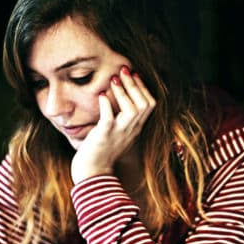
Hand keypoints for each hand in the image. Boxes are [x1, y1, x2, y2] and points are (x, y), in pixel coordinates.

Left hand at [70, 66, 155, 184]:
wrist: (92, 173)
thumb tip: (111, 98)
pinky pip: (109, 117)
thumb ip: (118, 119)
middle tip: (124, 69)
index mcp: (136, 129)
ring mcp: (119, 133)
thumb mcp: (116, 134)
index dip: (143, 88)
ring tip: (113, 79)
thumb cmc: (101, 153)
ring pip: (133, 109)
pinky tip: (102, 96)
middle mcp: (132, 130)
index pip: (150, 105)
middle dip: (135, 84)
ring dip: (123, 91)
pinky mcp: (105, 135)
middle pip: (145, 104)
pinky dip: (107, 105)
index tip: (134, 75)